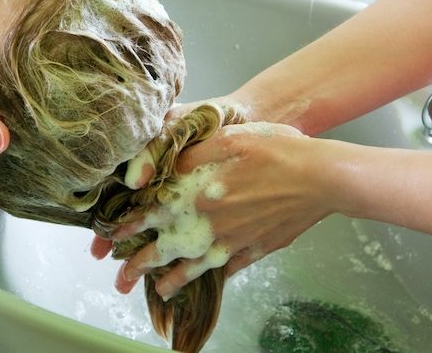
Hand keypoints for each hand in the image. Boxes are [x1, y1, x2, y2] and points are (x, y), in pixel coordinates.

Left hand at [94, 122, 334, 299]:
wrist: (321, 177)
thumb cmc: (275, 150)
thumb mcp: (226, 139)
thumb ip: (191, 154)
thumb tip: (164, 169)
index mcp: (196, 195)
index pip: (151, 215)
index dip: (128, 226)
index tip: (111, 236)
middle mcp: (210, 224)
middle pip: (166, 250)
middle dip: (140, 266)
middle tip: (121, 280)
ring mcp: (234, 241)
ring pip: (196, 266)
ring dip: (174, 280)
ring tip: (158, 291)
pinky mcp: (256, 248)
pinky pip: (229, 268)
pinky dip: (214, 276)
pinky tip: (206, 280)